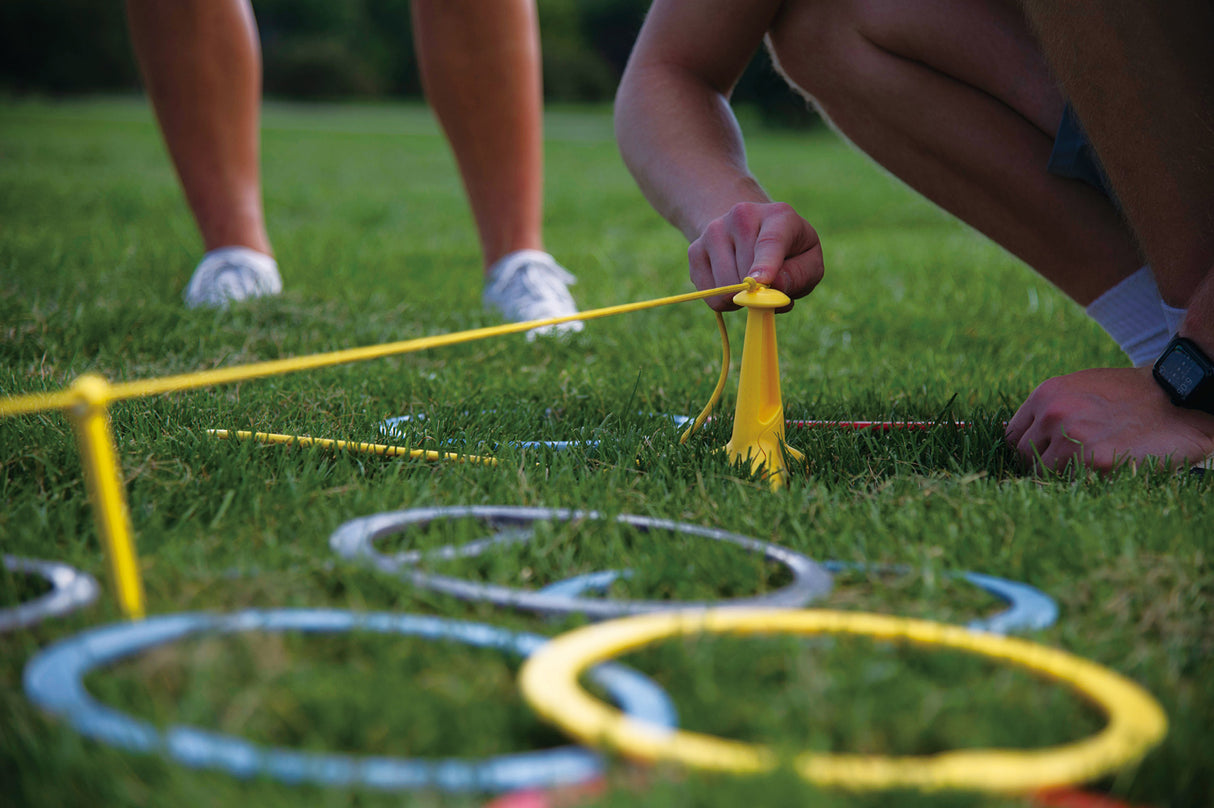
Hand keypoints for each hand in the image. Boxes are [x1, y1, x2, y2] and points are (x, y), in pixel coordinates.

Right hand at [688, 201, 823, 310]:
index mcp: (778, 216)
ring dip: (741, 299)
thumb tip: (771, 286)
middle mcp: (741, 216)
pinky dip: (724, 301)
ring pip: (724, 287)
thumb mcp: (809, 261)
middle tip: (770, 289)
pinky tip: (734, 283)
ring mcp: (714, 231)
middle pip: (745, 273)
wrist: (751, 230)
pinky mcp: (695, 250)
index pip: (770, 242)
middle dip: (759, 294)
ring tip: (752, 285)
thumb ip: (799, 275)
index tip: (761, 283)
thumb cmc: (789, 251)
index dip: (765, 264)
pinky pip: (709, 294)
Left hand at [1005, 366, 1213, 473]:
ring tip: (1091, 467)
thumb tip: (1027, 435)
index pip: (1012, 436)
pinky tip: (1106, 471)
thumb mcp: (1082, 388)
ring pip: (1044, 475)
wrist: (1180, 396)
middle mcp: (1052, 414)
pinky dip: (1085, 483)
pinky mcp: (1094, 461)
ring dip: (1063, 477)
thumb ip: (1053, 408)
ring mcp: (1070, 438)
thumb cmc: (1133, 395)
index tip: (1041, 457)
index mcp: (1046, 395)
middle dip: (1042, 464)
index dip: (1027, 450)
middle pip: (1023, 457)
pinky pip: (1072, 484)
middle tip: (1069, 465)